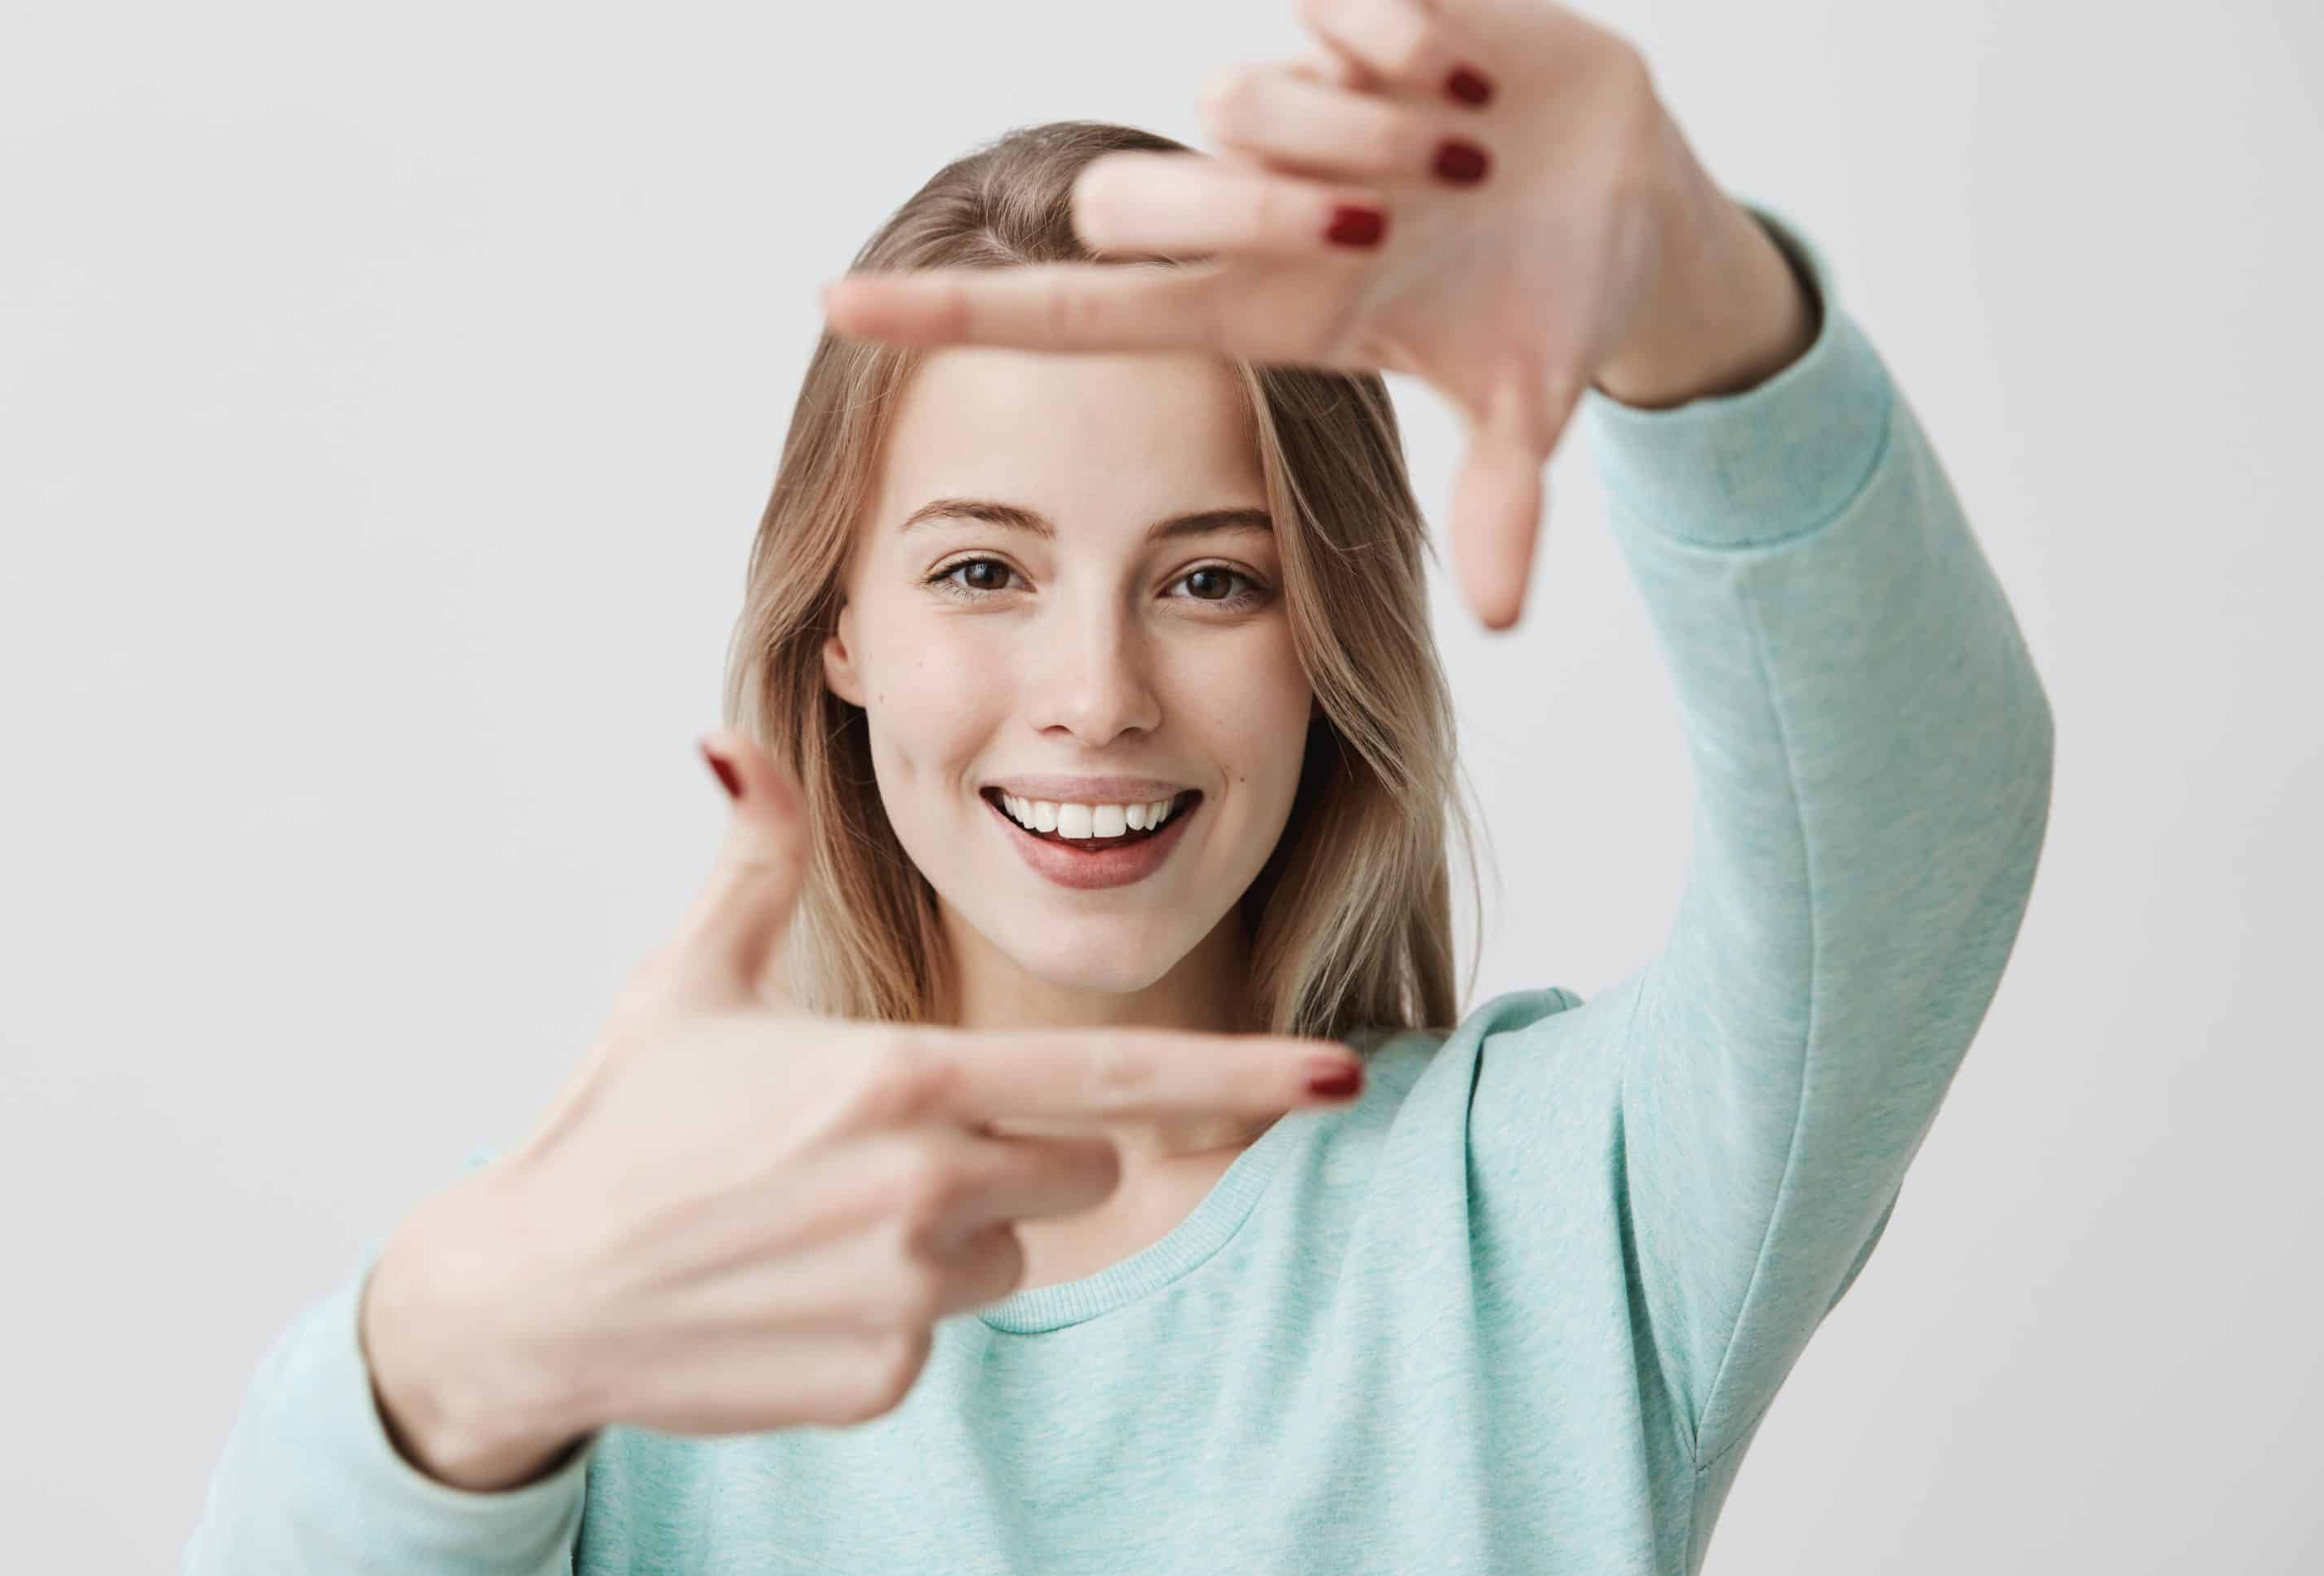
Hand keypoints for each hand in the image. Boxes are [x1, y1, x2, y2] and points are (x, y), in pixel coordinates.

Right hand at [360, 728, 1364, 1489]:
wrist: (530, 1295)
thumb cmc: (616, 1123)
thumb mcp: (689, 976)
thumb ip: (752, 856)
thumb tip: (732, 736)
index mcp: (900, 1077)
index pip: (1114, 1077)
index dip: (1239, 1077)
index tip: (1337, 1073)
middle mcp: (923, 1188)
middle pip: (1080, 1163)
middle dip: (1022, 1144)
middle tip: (891, 1135)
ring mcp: (907, 1295)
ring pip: (1016, 1246)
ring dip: (957, 1227)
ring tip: (826, 1212)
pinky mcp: (884, 1379)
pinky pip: (946, 1329)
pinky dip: (896, 1307)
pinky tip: (797, 1284)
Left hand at [818, 0, 1696, 631]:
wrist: (1632, 203)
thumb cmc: (1547, 311)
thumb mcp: (1529, 406)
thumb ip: (1505, 499)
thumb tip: (1504, 625)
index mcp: (1262, 305)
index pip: (1072, 312)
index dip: (956, 315)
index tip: (833, 309)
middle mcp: (1253, 206)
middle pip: (1131, 203)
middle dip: (1249, 201)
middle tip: (1397, 209)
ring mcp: (1297, 108)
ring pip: (1231, 101)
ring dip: (1359, 128)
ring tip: (1466, 148)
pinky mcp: (1358, 17)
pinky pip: (1328, 2)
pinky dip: (1396, 32)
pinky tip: (1468, 69)